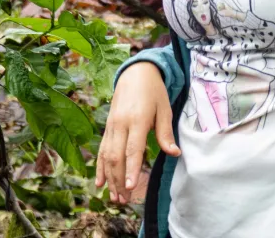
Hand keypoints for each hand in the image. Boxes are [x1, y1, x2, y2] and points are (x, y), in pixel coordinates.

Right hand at [94, 61, 180, 204]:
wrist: (134, 73)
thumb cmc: (153, 92)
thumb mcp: (164, 109)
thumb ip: (165, 133)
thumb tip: (174, 153)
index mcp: (137, 120)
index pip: (132, 149)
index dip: (131, 168)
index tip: (130, 186)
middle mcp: (120, 124)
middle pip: (116, 156)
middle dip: (119, 180)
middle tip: (123, 201)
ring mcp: (111, 126)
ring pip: (107, 156)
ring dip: (110, 178)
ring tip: (114, 198)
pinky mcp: (108, 127)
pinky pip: (101, 150)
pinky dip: (100, 167)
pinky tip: (100, 183)